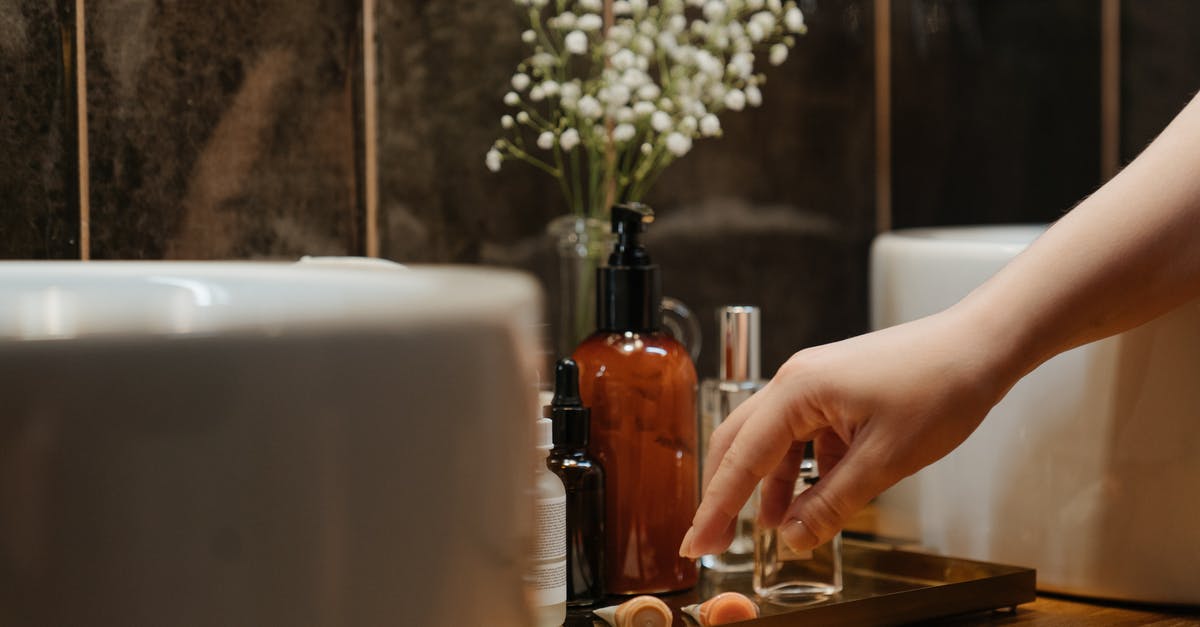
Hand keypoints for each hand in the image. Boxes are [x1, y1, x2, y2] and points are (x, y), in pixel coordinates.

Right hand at [679, 307, 1018, 556]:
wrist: (982, 345)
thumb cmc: (940, 387)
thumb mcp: (885, 460)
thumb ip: (833, 502)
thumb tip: (793, 538)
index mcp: (797, 391)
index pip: (741, 458)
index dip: (717, 507)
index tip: (697, 542)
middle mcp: (796, 382)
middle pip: (741, 443)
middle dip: (726, 494)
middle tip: (714, 539)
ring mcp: (815, 383)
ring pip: (774, 441)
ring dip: (770, 485)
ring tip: (774, 528)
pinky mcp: (836, 390)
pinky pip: (805, 435)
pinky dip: (804, 470)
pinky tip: (816, 496)